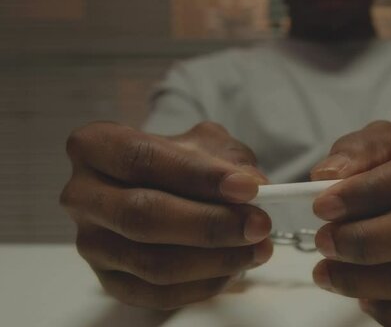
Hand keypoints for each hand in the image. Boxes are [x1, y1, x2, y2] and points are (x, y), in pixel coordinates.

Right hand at [60, 122, 272, 309]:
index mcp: (95, 146)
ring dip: (216, 259)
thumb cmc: (182, 160)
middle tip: (259, 224)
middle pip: (143, 215)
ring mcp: (91, 244)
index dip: (197, 175)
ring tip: (258, 247)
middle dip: (210, 224)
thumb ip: (229, 160)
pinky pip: (158, 294)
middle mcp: (82, 195)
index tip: (248, 188)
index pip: (142, 158)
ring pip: (152, 263)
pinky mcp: (109, 282)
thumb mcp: (207, 144)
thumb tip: (255, 186)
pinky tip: (234, 268)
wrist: (162, 188)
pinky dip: (204, 284)